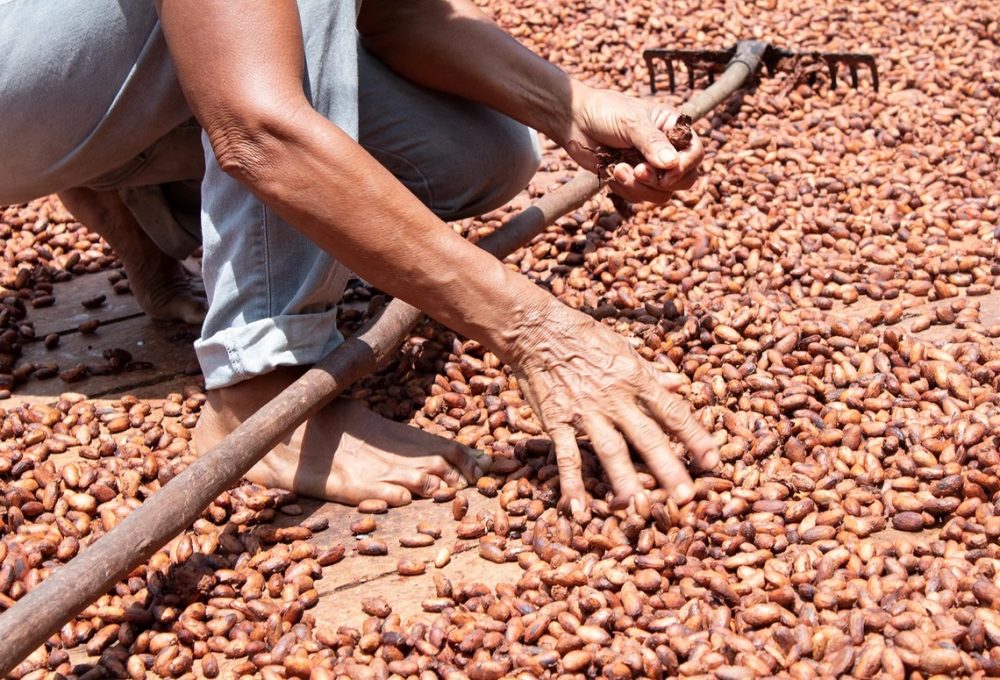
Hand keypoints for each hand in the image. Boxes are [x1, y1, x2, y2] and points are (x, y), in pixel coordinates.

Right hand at [510, 298, 719, 512]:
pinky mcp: (557, 420)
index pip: (672, 412)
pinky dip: (571, 483)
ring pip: (610, 449)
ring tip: (639, 506)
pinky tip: (578, 508)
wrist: (537, 330)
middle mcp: (615, 398)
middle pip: (648, 437)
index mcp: (635, 379)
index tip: (713, 461)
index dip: (694, 437)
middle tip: (687, 498)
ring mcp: (585, 411)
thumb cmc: (584, 336)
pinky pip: (566, 455)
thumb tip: (680, 383)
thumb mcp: (623, 348)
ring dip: (625, 479)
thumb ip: (652, 371)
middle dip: (668, 467)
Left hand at [560, 83, 703, 203]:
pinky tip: (612, 171)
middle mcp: (666, 150)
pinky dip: (625, 189)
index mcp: (673, 128)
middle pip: (684, 180)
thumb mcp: (630, 122)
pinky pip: (639, 197)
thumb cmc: (605, 112)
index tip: (666, 172)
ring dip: (639, 187)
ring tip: (618, 169)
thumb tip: (672, 164)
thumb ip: (652, 142)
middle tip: (638, 172)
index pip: (696, 153)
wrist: (574, 120)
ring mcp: (650, 168)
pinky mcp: (632, 181)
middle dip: (661, 182)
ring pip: (661, 194)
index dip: (686, 166)